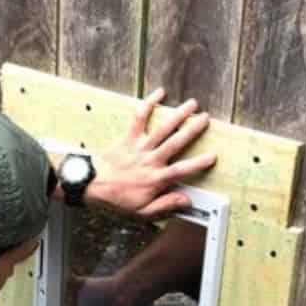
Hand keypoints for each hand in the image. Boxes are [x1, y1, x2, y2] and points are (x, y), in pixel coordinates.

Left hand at [89, 89, 218, 218]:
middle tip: (205, 118)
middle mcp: (150, 160)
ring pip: (162, 128)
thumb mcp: (143, 212)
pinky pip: (139, 118)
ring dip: (177, 115)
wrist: (93, 184)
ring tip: (191, 104)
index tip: (212, 156)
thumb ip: (165, 205)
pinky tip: (159, 93)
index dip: (198, 163)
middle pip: (175, 142)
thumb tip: (186, 200)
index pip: (181, 170)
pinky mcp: (129, 137)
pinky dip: (148, 104)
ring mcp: (140, 146)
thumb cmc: (118, 198)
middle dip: (192, 129)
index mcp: (155, 179)